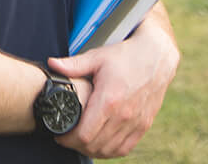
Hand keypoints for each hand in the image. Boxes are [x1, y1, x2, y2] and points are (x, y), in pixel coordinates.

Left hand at [48, 15, 178, 157]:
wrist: (156, 57)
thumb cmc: (124, 56)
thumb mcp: (97, 57)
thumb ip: (73, 65)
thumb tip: (52, 64)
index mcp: (109, 100)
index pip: (85, 134)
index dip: (68, 138)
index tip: (59, 133)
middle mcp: (124, 116)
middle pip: (95, 145)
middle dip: (76, 145)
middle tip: (66, 137)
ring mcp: (135, 123)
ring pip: (109, 150)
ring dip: (93, 150)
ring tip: (80, 141)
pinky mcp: (143, 126)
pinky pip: (124, 148)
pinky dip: (110, 150)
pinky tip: (100, 143)